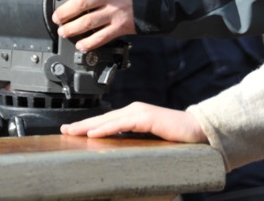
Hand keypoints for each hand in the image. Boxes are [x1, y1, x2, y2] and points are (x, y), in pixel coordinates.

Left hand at [49, 0, 137, 50]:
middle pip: (80, 3)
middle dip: (64, 12)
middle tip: (56, 17)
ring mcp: (114, 12)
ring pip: (88, 22)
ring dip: (72, 28)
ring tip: (63, 31)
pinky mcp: (121, 26)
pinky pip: (102, 37)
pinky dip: (90, 42)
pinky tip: (81, 44)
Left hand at [60, 101, 206, 143]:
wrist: (198, 132)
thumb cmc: (176, 138)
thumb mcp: (149, 141)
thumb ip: (134, 142)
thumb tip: (118, 153)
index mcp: (134, 116)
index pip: (106, 122)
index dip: (88, 126)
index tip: (72, 131)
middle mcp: (134, 110)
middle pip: (103, 119)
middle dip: (82, 125)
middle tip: (64, 130)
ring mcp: (140, 112)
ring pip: (108, 120)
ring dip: (88, 126)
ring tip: (72, 131)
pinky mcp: (146, 118)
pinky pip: (121, 124)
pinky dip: (106, 128)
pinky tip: (93, 133)